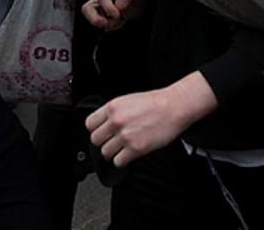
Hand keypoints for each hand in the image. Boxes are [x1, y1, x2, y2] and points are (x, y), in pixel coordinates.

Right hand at [81, 0, 146, 30]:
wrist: (140, 0)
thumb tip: (118, 7)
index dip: (108, 8)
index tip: (117, 14)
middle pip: (87, 10)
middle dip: (95, 19)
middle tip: (106, 24)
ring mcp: (101, 10)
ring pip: (94, 20)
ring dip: (107, 24)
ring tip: (120, 21)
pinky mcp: (105, 19)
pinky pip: (104, 27)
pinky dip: (113, 27)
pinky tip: (121, 22)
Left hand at [86, 73, 217, 166]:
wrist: (174, 107)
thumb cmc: (156, 103)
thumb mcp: (128, 100)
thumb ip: (113, 112)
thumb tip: (103, 125)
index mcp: (113, 107)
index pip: (89, 124)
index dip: (96, 129)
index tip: (102, 132)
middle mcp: (116, 121)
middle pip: (95, 140)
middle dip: (104, 142)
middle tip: (113, 141)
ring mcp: (125, 136)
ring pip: (105, 153)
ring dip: (113, 152)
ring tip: (124, 147)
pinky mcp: (136, 149)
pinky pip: (118, 162)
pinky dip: (123, 160)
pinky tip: (129, 153)